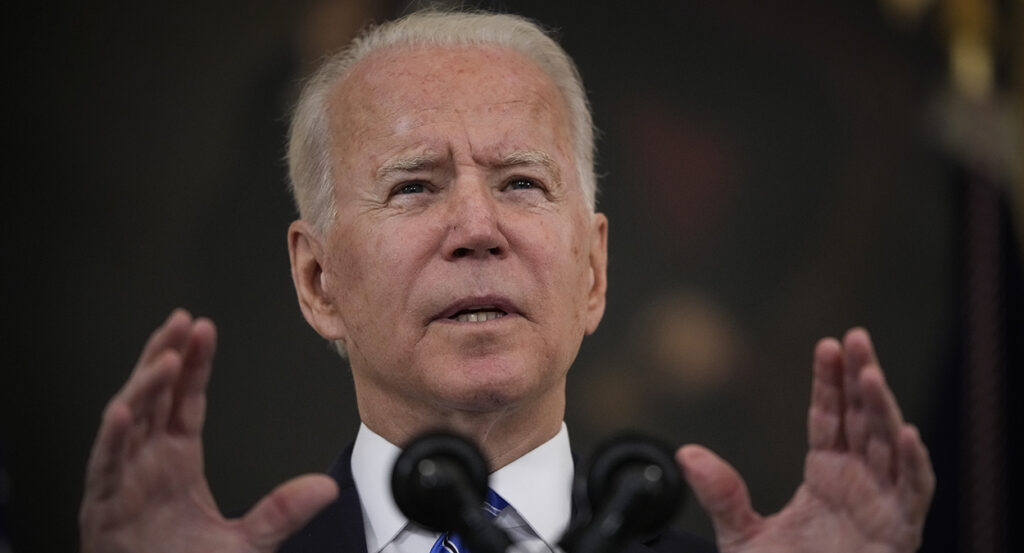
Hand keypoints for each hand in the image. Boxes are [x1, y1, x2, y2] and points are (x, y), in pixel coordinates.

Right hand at [80, 309, 337, 552]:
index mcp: (176, 463)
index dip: (195, 364)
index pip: (185, 401)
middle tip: (182, 321)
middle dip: (166, 355)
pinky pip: (104, 467)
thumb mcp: (245, 542)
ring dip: (144, 386)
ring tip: (166, 357)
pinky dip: (111, 438)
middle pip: (154, 397)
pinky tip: (122, 410)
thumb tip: (325, 488)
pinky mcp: (103, 507)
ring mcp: (123, 481)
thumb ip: (282, 512)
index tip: (205, 330)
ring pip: (128, 421)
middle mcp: (147, 463)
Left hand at [676, 328, 934, 552]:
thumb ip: (721, 494)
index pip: (829, 418)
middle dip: (861, 379)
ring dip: (883, 409)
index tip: (827, 345)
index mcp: (827, 475)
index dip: (829, 382)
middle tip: (856, 338)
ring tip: (871, 373)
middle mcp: (858, 482)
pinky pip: (914, 493)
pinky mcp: (899, 532)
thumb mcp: (743, 535)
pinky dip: (914, 465)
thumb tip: (686, 454)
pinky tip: (906, 433)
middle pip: (862, 420)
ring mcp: (882, 504)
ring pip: (888, 446)